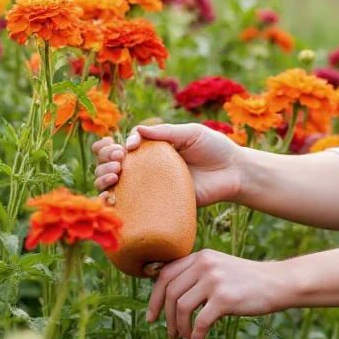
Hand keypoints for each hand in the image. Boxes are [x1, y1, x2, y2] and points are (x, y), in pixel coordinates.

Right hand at [91, 123, 247, 206]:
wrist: (234, 172)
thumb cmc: (215, 148)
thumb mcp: (191, 133)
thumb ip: (166, 132)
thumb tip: (137, 130)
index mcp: (152, 148)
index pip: (121, 147)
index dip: (111, 147)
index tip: (121, 148)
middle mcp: (147, 168)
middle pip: (111, 165)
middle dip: (104, 161)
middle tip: (118, 161)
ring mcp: (151, 187)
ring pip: (114, 185)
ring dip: (103, 179)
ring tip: (114, 175)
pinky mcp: (160, 205)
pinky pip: (132, 207)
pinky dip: (114, 204)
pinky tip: (110, 199)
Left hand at [146, 250, 291, 338]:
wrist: (277, 283)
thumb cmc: (247, 280)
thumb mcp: (220, 268)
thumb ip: (197, 274)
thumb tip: (169, 297)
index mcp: (200, 256)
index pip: (165, 275)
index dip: (155, 297)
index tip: (152, 316)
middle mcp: (205, 264)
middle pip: (171, 293)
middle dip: (166, 317)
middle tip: (170, 333)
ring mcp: (214, 281)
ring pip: (182, 308)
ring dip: (180, 328)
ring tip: (185, 338)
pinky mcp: (224, 299)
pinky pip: (200, 322)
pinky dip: (195, 337)